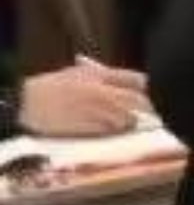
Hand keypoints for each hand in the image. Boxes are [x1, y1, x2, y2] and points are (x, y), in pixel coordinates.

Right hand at [19, 59, 148, 137]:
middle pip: (139, 100)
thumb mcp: (78, 73)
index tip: (155, 93)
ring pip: (129, 118)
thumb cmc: (52, 87)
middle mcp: (102, 92)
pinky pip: (113, 130)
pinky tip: (111, 128)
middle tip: (151, 112)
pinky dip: (116, 130)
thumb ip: (105, 76)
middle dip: (148, 107)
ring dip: (132, 121)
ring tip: (128, 122)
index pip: (137, 80)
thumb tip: (133, 83)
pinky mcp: (90, 127)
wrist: (27, 103)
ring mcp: (97, 111)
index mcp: (100, 75)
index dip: (150, 88)